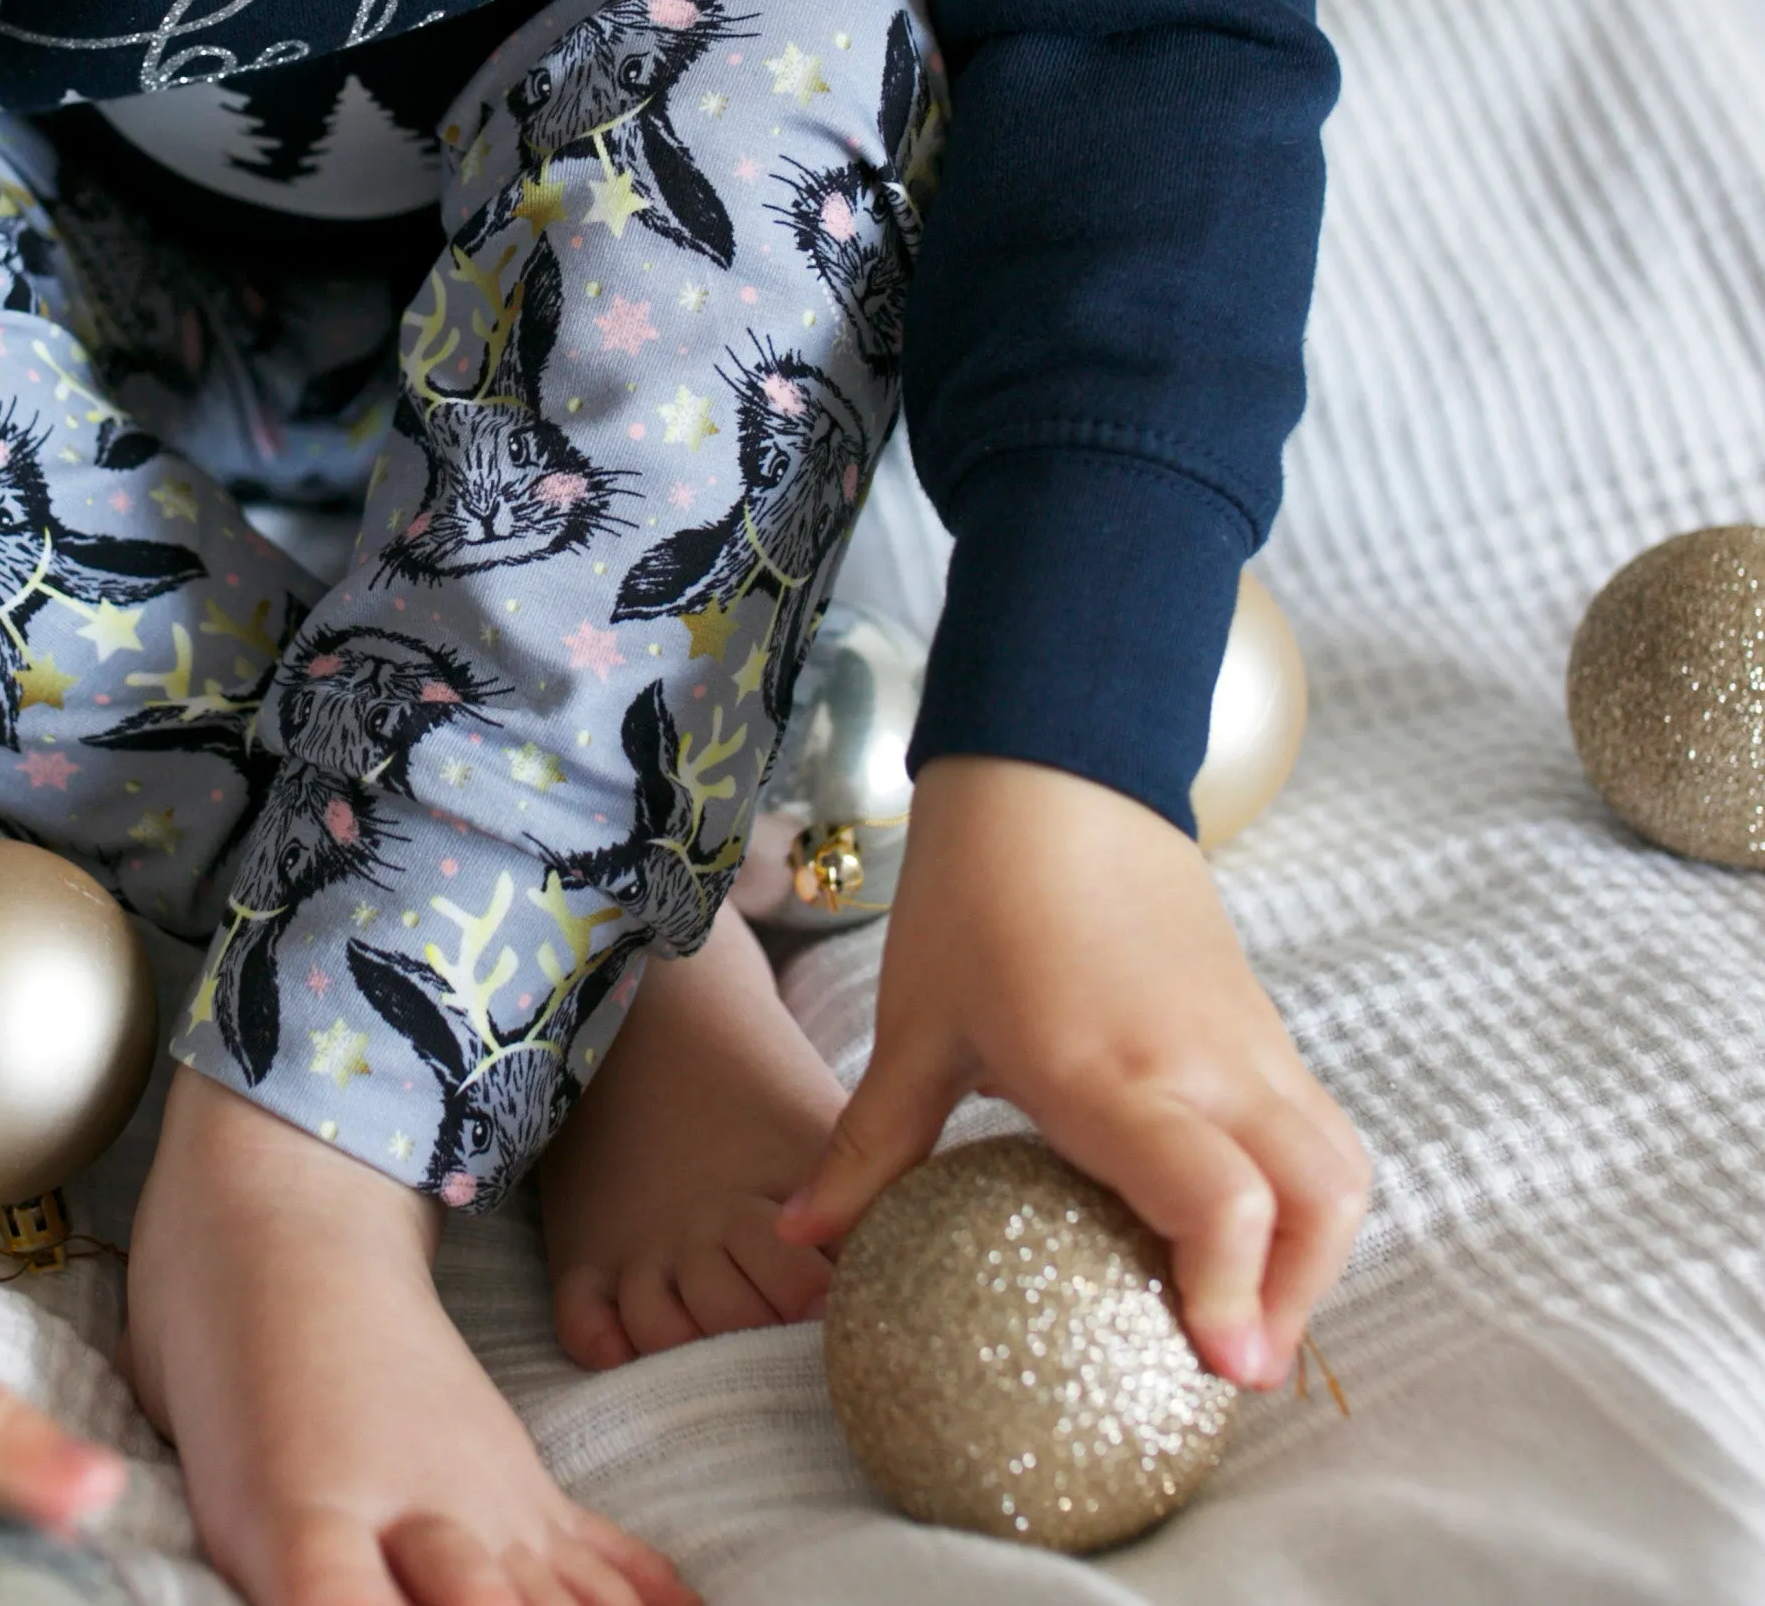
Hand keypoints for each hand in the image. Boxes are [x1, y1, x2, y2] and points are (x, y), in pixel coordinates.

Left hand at [776, 757, 1370, 1391]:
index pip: (1222, 1202)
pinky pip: (1314, 1124)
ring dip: (1314, 1252)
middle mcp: (1203, 1063)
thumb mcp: (915, 1023)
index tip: (1218, 1372)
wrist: (1055, 765)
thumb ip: (870, 1146)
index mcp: (1110, 1068)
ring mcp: (1247, 1038)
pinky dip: (1302, 1193)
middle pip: (1318, 1204)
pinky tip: (1235, 1225)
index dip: (1232, 1297)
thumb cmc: (976, 890)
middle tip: (1230, 1367)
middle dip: (1296, 1303)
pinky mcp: (1260, 1020)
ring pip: (1338, 1166)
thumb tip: (799, 1240)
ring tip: (1241, 1309)